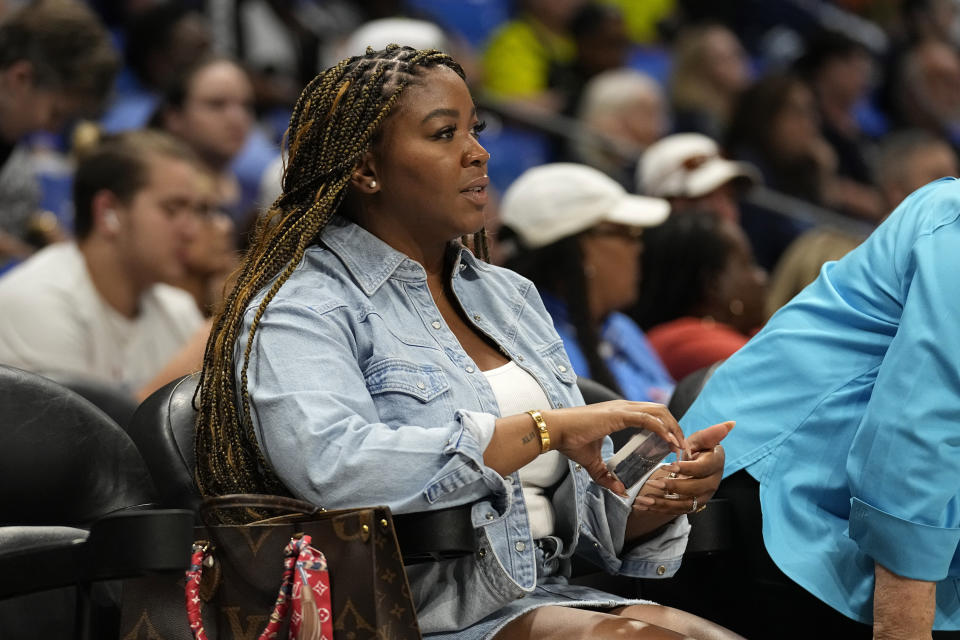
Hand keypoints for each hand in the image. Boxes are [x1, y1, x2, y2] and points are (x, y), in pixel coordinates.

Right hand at [544, 401, 684, 494]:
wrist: (555, 432)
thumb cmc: (570, 442)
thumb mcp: (593, 464)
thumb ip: (606, 477)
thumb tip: (621, 491)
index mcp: (620, 413)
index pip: (652, 415)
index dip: (667, 429)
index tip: (674, 447)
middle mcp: (624, 407)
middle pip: (661, 411)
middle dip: (677, 428)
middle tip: (683, 449)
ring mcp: (622, 408)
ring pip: (659, 412)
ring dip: (674, 429)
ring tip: (681, 447)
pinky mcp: (619, 414)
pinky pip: (648, 419)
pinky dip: (662, 429)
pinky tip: (670, 443)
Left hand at [634, 421, 732, 514]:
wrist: (696, 467)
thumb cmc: (699, 450)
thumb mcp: (701, 440)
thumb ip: (711, 434)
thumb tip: (731, 423)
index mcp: (715, 465)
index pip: (701, 469)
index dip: (686, 468)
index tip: (668, 466)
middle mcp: (711, 484)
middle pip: (693, 489)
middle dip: (673, 487)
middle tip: (654, 483)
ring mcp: (702, 497)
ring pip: (684, 504)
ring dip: (663, 503)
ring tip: (644, 499)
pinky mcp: (692, 506)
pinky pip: (675, 511)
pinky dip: (658, 509)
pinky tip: (642, 505)